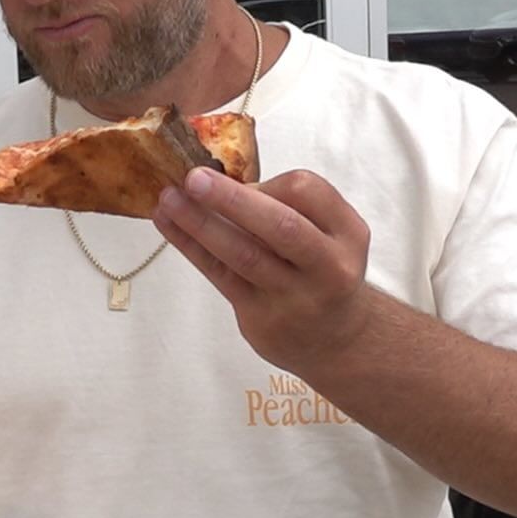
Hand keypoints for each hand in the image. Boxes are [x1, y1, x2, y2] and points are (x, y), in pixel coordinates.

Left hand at [153, 167, 371, 379]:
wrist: (336, 340)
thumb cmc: (323, 272)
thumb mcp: (331, 235)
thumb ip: (292, 207)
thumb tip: (223, 180)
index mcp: (348, 234)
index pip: (307, 191)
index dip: (268, 181)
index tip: (240, 179)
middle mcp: (328, 266)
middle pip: (280, 226)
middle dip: (232, 199)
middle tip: (193, 178)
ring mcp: (294, 297)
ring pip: (244, 254)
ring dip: (200, 223)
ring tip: (168, 199)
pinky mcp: (262, 318)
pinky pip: (221, 275)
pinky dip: (191, 246)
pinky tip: (168, 224)